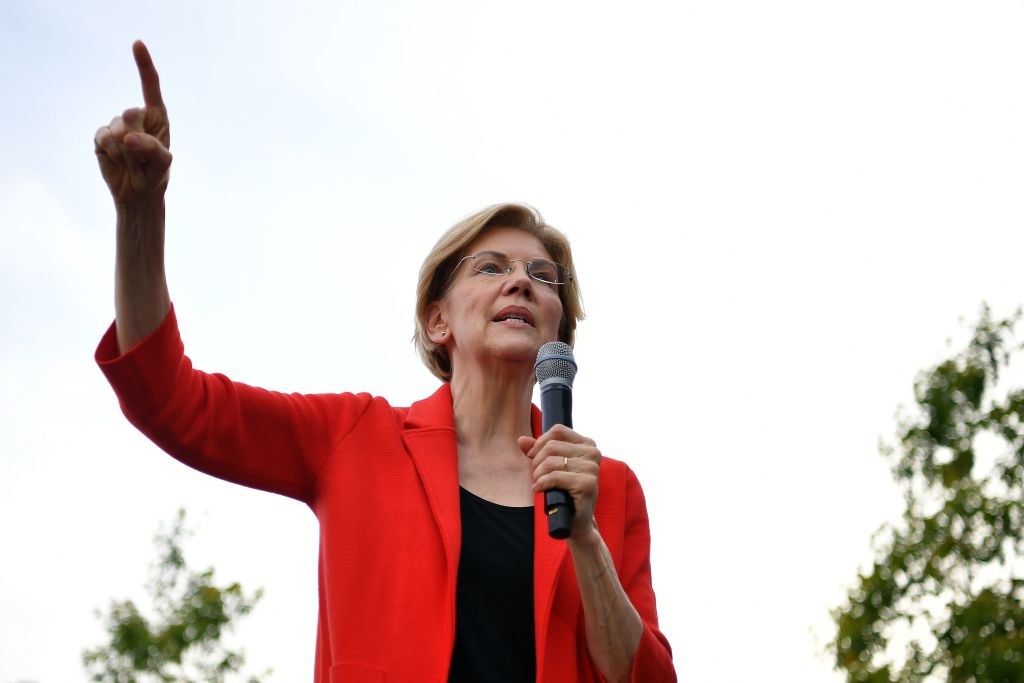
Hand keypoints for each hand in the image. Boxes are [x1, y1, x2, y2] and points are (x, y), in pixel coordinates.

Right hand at [94, 40, 171, 207]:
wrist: (137, 193)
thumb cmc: (155, 175)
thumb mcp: (162, 164)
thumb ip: (152, 149)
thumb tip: (128, 138)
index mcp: (156, 116)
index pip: (150, 86)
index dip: (143, 65)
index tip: (137, 43)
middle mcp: (136, 116)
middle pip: (130, 113)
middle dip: (136, 138)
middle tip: (142, 157)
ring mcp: (117, 125)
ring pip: (116, 130)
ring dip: (125, 152)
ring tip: (132, 162)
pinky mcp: (101, 136)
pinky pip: (102, 137)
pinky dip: (110, 153)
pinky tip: (116, 161)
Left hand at [519, 424, 601, 539]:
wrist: (574, 520)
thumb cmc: (564, 491)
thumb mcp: (550, 467)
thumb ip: (537, 451)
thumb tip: (521, 440)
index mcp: (587, 444)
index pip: (558, 431)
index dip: (540, 442)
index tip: (533, 457)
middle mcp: (593, 453)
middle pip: (552, 446)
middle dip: (537, 461)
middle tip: (536, 475)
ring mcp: (592, 468)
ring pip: (551, 462)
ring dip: (538, 474)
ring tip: (539, 483)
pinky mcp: (587, 484)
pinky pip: (555, 477)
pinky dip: (542, 483)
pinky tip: (539, 489)